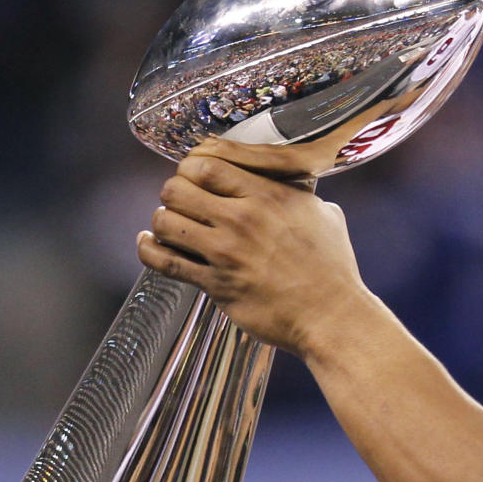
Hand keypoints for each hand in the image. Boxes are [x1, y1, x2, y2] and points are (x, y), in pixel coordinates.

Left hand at [137, 137, 366, 353]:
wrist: (331, 317)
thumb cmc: (333, 268)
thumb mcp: (324, 214)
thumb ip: (296, 195)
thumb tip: (289, 183)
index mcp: (268, 195)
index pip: (206, 164)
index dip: (190, 167)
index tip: (194, 177)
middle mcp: (243, 219)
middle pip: (177, 188)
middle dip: (174, 193)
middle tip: (182, 204)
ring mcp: (226, 252)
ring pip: (164, 221)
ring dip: (162, 223)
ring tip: (172, 228)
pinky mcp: (216, 284)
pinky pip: (164, 261)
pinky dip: (148, 250)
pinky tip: (149, 245)